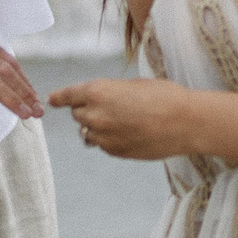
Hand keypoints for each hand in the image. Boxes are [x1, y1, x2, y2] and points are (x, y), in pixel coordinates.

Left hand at [48, 76, 193, 161]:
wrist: (186, 122)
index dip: (59, 97)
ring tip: (122, 121)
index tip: (51, 100)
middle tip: (110, 106)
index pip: (68, 96)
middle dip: (87, 110)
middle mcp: (95, 115)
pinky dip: (109, 139)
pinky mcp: (115, 152)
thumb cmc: (163, 96)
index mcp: (98, 92)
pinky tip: (130, 133)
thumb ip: (108, 92)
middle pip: (78, 115)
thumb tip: (97, 101)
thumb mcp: (132, 85)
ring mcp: (104, 136)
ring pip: (88, 132)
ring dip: (97, 127)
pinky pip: (103, 145)